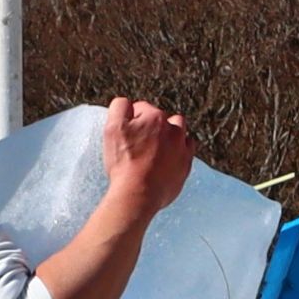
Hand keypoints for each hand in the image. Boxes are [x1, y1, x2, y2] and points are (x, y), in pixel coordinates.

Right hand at [98, 97, 193, 221]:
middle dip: (152, 126)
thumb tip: (128, 103)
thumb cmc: (124, 162)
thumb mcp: (112, 129)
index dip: (131, 120)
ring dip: (169, 136)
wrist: (138, 194)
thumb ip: (120, 107)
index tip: (126, 134)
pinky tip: (166, 160)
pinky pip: (186, 151)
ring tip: (155, 149)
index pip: (142, 109)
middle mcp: (173, 129)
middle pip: (162, 119)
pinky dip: (178, 152)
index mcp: (155, 117)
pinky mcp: (186, 164)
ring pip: (179, 132)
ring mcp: (182, 147)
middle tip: (139, 143)